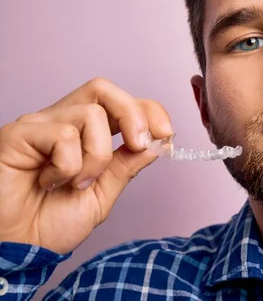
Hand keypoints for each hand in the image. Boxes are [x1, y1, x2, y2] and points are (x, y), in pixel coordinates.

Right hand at [0, 78, 172, 254]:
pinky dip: (68, 165)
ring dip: (96, 156)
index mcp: (84, 133)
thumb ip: (127, 165)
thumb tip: (158, 141)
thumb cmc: (50, 224)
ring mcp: (39, 126)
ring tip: (77, 183)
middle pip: (103, 89)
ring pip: (90, 114)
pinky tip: (49, 182)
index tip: (167, 134)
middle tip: (138, 145)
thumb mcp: (103, 193)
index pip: (120, 102)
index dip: (148, 111)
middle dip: (132, 114)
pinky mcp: (18, 135)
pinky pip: (62, 134)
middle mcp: (61, 122)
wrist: (17, 251)